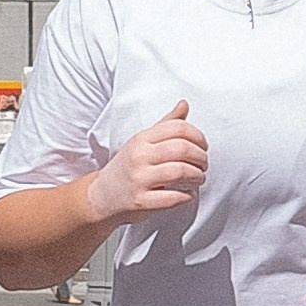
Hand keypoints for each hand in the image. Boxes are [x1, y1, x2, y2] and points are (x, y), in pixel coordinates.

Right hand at [89, 104, 206, 228]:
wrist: (102, 195)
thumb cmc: (128, 166)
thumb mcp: (143, 142)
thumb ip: (166, 124)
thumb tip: (184, 104)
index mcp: (141, 138)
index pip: (178, 128)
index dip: (198, 136)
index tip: (203, 146)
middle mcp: (139, 156)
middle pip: (182, 149)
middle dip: (201, 157)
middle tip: (204, 164)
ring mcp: (138, 179)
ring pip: (180, 172)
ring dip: (198, 176)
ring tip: (198, 178)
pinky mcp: (141, 201)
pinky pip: (173, 197)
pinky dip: (187, 196)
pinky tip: (188, 194)